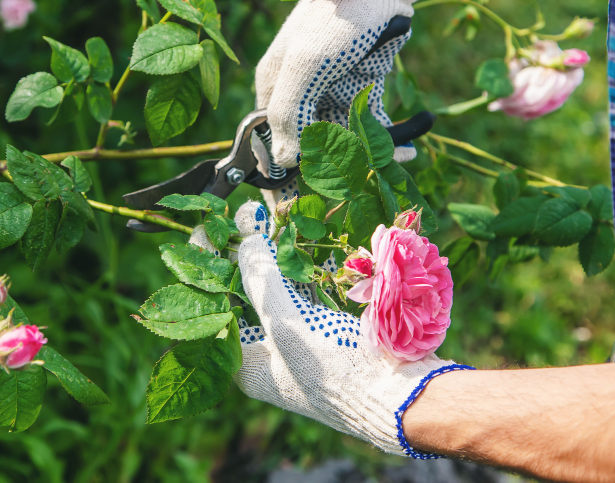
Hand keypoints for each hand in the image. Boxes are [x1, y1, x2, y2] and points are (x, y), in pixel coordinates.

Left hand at [193, 200, 471, 456]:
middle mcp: (270, 355)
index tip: (207, 228)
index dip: (209, 265)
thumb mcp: (288, 326)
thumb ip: (261, 280)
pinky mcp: (331, 330)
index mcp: (248, 365)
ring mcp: (302, 343)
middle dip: (246, 253)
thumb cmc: (339, 374)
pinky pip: (310, 291)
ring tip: (270, 218)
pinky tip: (303, 237)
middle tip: (244, 215)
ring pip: (280, 288)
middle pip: (248, 293)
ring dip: (277, 253)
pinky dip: (306, 265)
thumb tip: (245, 239)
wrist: (407, 399)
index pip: (216, 304)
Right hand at [256, 0, 431, 167]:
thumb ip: (289, 113)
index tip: (307, 199)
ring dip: (371, 151)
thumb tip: (283, 160)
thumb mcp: (307, 64)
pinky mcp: (362, 82)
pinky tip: (408, 149)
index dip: (289, 172)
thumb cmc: (338, 17)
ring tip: (400, 159)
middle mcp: (300, 91)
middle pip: (313, 143)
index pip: (273, 141)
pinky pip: (371, 121)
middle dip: (342, 164)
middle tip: (367, 180)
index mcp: (275, 86)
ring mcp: (331, 88)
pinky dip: (389, 137)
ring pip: (347, 136)